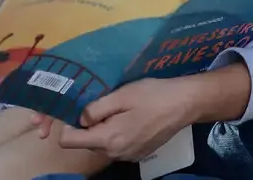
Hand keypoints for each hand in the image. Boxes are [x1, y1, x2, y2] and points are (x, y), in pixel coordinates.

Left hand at [55, 78, 195, 161]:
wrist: (184, 104)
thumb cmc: (152, 95)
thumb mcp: (121, 95)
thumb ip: (96, 109)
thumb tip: (78, 119)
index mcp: (108, 138)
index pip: (69, 141)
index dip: (67, 125)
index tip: (77, 109)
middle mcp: (116, 153)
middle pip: (85, 143)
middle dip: (87, 126)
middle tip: (102, 104)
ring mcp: (128, 156)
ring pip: (101, 145)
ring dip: (102, 129)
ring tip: (118, 109)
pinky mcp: (138, 154)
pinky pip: (116, 146)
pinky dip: (116, 134)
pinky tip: (130, 118)